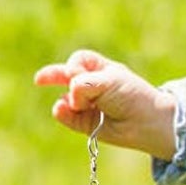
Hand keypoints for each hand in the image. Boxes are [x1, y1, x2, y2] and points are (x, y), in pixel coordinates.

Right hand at [33, 48, 177, 159]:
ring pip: (65, 99)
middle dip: (54, 77)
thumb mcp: (108, 81)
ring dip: (67, 100)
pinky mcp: (85, 124)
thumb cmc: (132, 95)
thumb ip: (83, 83)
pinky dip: (62, 113)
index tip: (76, 71)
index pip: (79, 60)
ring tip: (80, 104)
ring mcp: (87, 105)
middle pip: (66, 77)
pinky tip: (61, 109)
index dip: (74, 65)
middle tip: (39, 80)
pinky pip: (66, 117)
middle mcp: (92, 86)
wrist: (146, 122)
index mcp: (101, 70)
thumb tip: (65, 99)